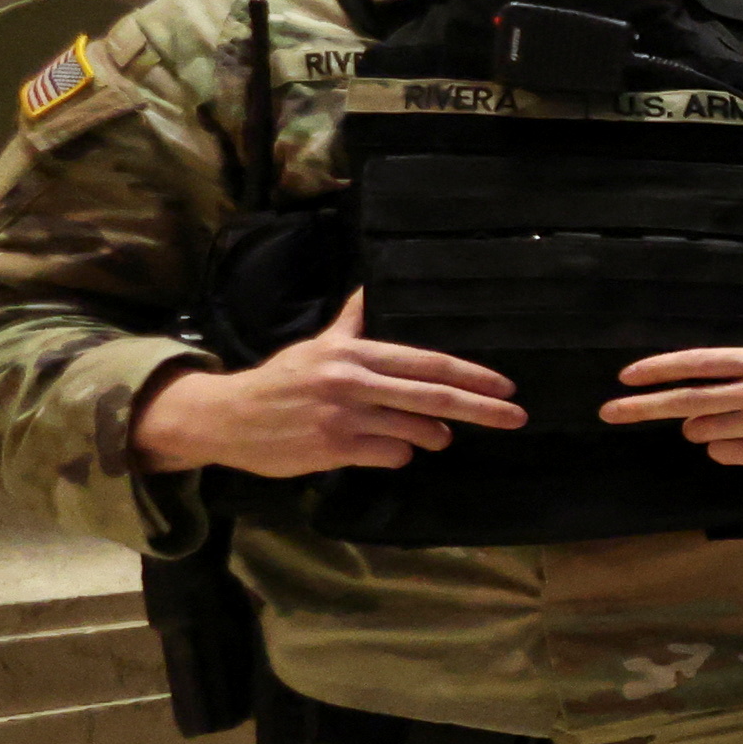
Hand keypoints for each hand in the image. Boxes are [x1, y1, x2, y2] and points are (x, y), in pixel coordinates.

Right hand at [129, 292, 522, 476]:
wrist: (226, 417)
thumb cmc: (280, 381)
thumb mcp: (317, 345)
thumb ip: (351, 322)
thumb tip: (370, 288)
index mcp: (354, 353)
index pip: (427, 362)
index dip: (472, 375)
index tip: (507, 386)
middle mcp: (353, 381)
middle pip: (433, 396)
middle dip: (481, 409)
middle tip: (516, 417)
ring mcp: (345, 416)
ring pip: (416, 432)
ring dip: (434, 437)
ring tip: (436, 437)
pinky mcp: (334, 448)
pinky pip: (391, 455)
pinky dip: (399, 455)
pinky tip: (389, 450)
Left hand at [603, 279, 742, 471]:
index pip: (701, 363)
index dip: (660, 368)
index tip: (626, 375)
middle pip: (689, 401)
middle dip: (643, 407)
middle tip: (608, 413)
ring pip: (703, 430)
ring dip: (702, 428)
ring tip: (724, 421)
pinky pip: (723, 453)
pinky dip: (725, 449)